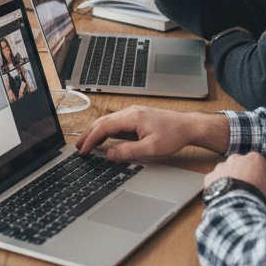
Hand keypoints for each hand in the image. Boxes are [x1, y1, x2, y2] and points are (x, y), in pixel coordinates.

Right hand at [76, 104, 229, 160]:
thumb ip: (128, 151)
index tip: (82, 150)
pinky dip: (105, 131)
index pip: (103, 127)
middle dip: (88, 134)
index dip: (90, 139)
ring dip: (95, 132)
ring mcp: (133, 114)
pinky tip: (103, 139)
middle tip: (78, 147)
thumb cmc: (173, 136)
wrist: (188, 126)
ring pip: (107, 121)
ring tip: (86, 143)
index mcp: (132, 117)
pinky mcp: (136, 118)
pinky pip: (115, 123)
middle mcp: (130, 112)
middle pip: (102, 122)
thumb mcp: (151, 148)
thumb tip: (109, 154)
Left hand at [204, 152, 265, 205]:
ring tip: (237, 196)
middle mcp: (236, 158)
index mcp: (254, 158)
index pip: (260, 163)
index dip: (262, 175)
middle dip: (246, 175)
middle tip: (249, 191)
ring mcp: (221, 167)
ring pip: (227, 172)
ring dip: (231, 180)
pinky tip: (225, 198)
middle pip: (242, 166)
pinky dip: (219, 187)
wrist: (237, 206)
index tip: (263, 185)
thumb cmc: (259, 196)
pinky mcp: (210, 177)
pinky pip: (215, 181)